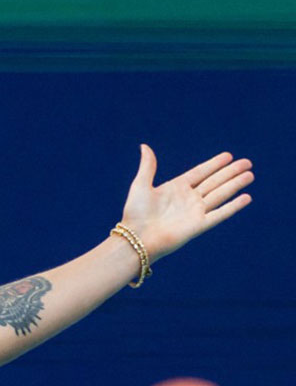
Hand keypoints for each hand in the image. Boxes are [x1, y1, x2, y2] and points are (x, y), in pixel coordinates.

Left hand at [118, 144, 253, 260]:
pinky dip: (233, 206)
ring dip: (235, 184)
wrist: (136, 238)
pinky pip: (220, 214)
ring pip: (220, 194)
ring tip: (250, 174)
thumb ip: (148, 166)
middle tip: (247, 162)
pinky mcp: (199, 225)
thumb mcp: (141, 186)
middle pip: (214, 182)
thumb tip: (144, 146)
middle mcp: (188, 199)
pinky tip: (246, 198)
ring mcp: (195, 212)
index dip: (214, 164)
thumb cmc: (135, 214)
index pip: (200, 173)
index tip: (228, 156)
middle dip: (230, 172)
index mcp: (176, 188)